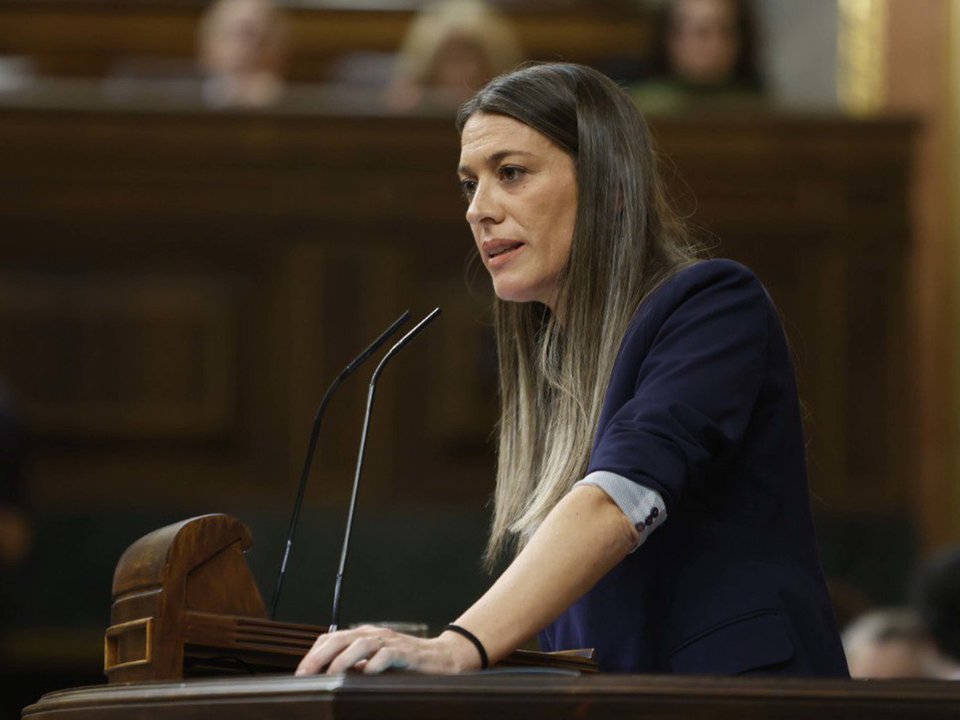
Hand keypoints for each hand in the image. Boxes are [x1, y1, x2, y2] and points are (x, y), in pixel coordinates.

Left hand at [295, 624, 481, 675]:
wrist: (443, 659)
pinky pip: (388, 655)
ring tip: (331, 675)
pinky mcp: (407, 654)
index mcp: (364, 636)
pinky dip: (376, 663)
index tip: (300, 674)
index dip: (313, 654)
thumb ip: (355, 667)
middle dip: (320, 656)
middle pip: (341, 638)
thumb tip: (326, 680)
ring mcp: (391, 642)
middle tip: (305, 674)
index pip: (331, 638)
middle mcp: (375, 634)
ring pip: (361, 643)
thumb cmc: (406, 664)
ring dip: (343, 659)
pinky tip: (367, 674)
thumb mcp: (375, 664)